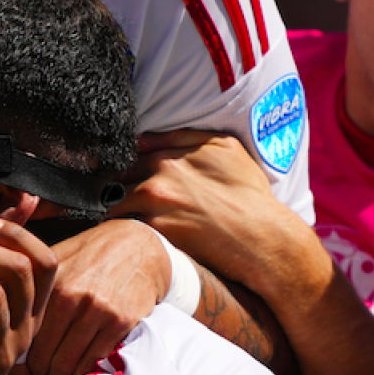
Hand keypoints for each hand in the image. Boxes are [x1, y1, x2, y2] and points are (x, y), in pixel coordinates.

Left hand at [21, 219, 167, 374]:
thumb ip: (21, 279)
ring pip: (66, 365)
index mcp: (49, 283)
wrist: (137, 246)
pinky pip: (93, 362)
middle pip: (42, 356)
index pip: (22, 334)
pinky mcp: (120, 322)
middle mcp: (72, 298)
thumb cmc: (88, 255)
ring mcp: (98, 311)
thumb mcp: (53, 259)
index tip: (13, 373)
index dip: (15, 359)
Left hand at [115, 130, 309, 290]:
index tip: (121, 180)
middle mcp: (156, 180)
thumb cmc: (248, 192)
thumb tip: (142, 139)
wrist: (262, 237)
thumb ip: (181, 138)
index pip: (125, 160)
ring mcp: (153, 209)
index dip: (122, 171)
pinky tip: (126, 236)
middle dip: (111, 190)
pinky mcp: (156, 236)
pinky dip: (122, 231)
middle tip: (113, 201)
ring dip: (112, 211)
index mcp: (167, 157)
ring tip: (116, 220)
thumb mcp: (224, 147)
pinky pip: (124, 230)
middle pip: (112, 182)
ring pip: (112, 206)